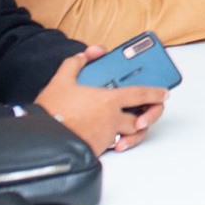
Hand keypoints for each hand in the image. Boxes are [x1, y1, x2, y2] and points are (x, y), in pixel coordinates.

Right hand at [32, 47, 166, 154]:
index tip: (165, 93)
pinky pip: (115, 145)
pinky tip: (116, 141)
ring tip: (133, 126)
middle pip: (143, 119)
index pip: (141, 94)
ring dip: (135, 131)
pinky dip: (119, 142)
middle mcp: (113, 119)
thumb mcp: (61, 81)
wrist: (39, 143)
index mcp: (109, 100)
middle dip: (150, 116)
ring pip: (131, 134)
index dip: (155, 93)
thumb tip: (86, 54)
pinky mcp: (98, 150)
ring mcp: (107, 136)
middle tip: (149, 113)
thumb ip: (75, 64)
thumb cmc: (52, 113)